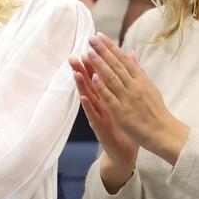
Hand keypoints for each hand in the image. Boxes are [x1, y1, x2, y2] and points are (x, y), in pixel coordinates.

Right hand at [70, 54, 137, 168]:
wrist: (125, 150)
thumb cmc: (125, 125)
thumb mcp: (124, 102)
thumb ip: (121, 85)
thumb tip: (125, 67)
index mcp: (107, 96)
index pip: (99, 76)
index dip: (94, 63)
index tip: (90, 48)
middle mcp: (99, 104)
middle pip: (89, 84)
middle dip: (82, 71)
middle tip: (73, 57)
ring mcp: (98, 115)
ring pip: (88, 97)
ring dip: (81, 85)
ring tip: (75, 73)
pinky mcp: (99, 127)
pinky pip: (92, 115)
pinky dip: (87, 106)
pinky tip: (82, 97)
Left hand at [83, 32, 188, 163]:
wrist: (162, 131)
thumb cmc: (155, 109)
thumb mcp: (149, 86)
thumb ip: (137, 70)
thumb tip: (130, 53)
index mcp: (140, 79)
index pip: (123, 59)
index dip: (111, 47)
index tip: (100, 36)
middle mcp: (134, 86)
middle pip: (117, 65)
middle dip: (103, 51)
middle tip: (92, 39)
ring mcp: (128, 99)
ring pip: (112, 79)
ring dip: (100, 65)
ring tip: (89, 53)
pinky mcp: (122, 112)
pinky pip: (111, 98)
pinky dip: (103, 87)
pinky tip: (94, 77)